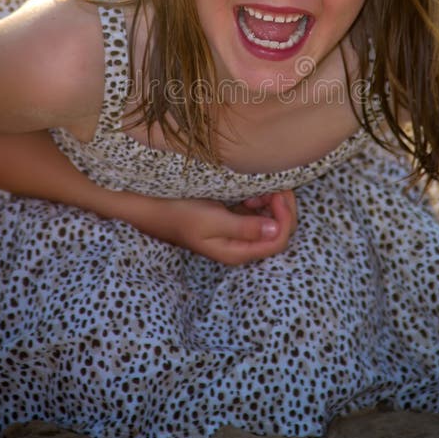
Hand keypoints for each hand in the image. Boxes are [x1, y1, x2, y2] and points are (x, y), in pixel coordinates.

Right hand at [142, 189, 296, 265]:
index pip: (277, 242)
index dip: (284, 219)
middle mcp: (241, 245)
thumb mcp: (212, 220)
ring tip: (262, 187)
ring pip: (269, 220)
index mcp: (237, 251)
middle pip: (278, 231)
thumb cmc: (180, 214)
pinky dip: (260, 200)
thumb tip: (276, 230)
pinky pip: (257, 212)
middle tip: (276, 186)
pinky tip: (251, 191)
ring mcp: (237, 232)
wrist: (154, 208)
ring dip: (271, 203)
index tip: (277, 195)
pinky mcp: (232, 220)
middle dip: (282, 209)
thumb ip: (245, 227)